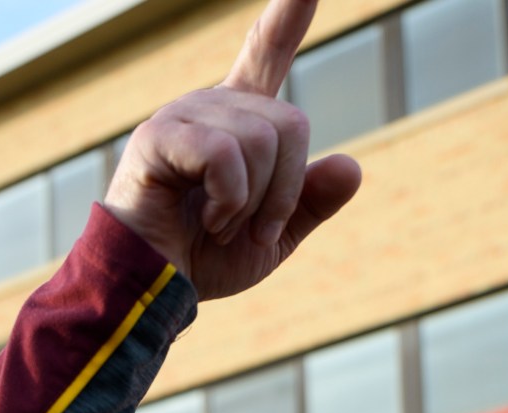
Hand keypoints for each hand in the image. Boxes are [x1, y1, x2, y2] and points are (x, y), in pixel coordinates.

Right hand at [101, 0, 362, 300]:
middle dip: (285, 191)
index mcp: (240, 120)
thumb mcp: (274, 236)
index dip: (286, 14)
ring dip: (254, 202)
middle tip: (251, 227)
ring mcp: (183, 116)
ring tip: (221, 224)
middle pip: (292, 124)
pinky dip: (230, 201)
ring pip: (263, 140)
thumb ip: (311, 202)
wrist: (155, 289)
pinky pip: (227, 155)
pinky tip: (207, 219)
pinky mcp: (158, 137)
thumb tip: (351, 166)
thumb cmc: (205, 259)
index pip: (267, 52)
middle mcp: (212, 105)